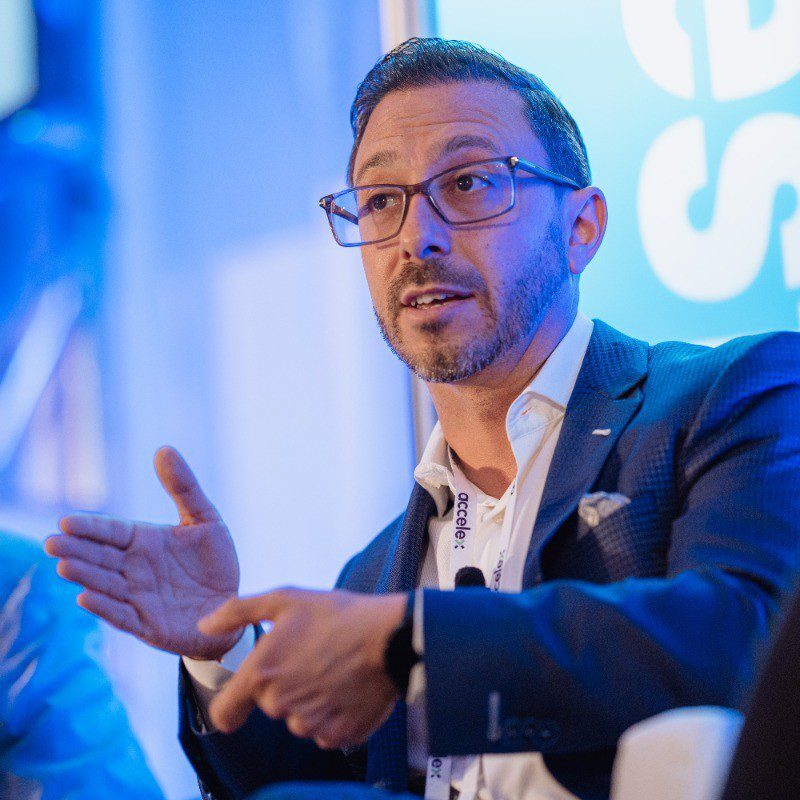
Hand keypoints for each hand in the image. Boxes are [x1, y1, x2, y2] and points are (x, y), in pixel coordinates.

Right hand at [45, 446, 240, 658]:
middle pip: (101, 557)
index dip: (90, 527)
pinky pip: (122, 616)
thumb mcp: (204, 519)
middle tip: (52, 542)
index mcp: (144, 541)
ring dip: (85, 576)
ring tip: (65, 566)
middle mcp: (135, 568)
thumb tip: (164, 448)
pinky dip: (104, 608)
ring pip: (106, 585)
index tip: (66, 521)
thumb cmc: (214, 562)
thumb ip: (184, 487)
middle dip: (77, 550)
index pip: (111, 531)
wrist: (230, 605)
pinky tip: (86, 598)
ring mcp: (138, 597)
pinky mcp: (147, 625)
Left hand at [198, 588, 406, 746]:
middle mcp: (280, 705)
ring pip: (298, 719)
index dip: (230, 707)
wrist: (389, 637)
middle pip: (270, 708)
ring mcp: (310, 724)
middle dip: (284, 687)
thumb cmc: (337, 614)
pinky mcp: (338, 736)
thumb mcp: (285, 599)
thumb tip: (203, 626)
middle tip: (310, 658)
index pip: (224, 714)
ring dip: (309, 701)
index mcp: (261, 674)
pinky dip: (332, 713)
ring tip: (332, 669)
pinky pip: (324, 730)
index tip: (241, 699)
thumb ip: (238, 612)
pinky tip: (346, 686)